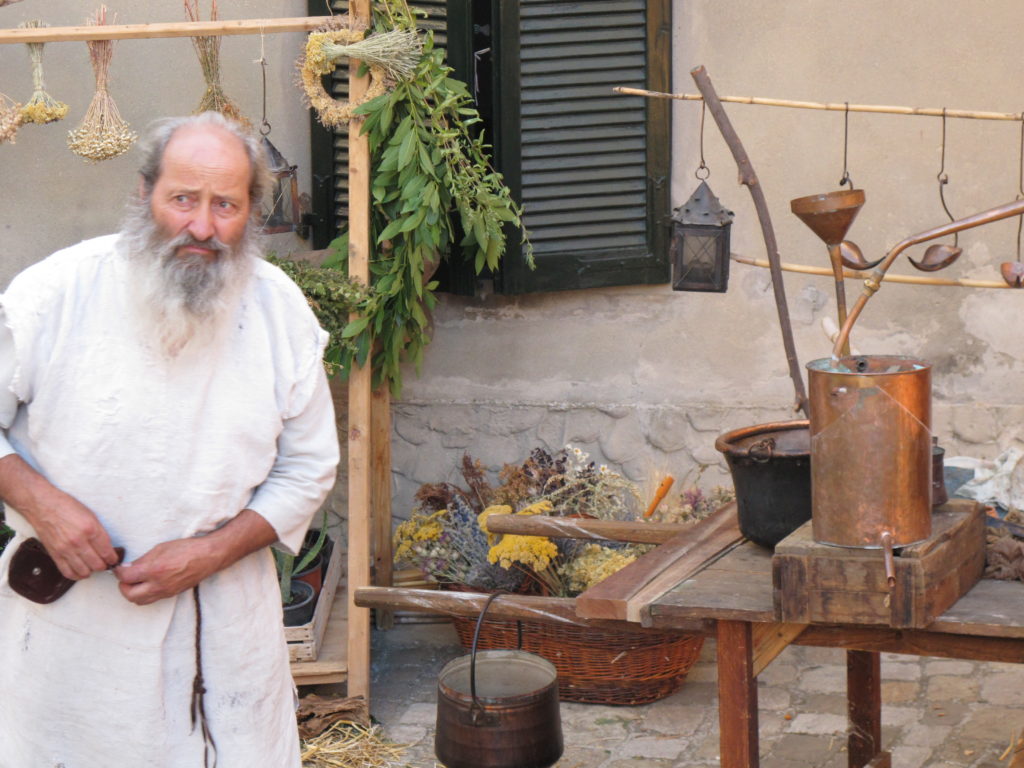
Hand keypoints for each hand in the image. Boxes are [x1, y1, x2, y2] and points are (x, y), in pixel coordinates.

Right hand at [0, 454, 117, 579]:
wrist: (43, 506)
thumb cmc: (67, 507)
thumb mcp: (91, 515)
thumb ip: (99, 532)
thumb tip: (107, 548)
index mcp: (91, 529)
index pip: (107, 552)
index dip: (113, 559)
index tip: (113, 560)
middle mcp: (78, 541)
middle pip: (97, 564)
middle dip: (104, 566)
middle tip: (105, 563)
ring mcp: (65, 550)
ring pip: (84, 571)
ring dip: (91, 571)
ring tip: (93, 567)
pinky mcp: (55, 555)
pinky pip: (67, 572)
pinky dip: (76, 575)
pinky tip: (81, 572)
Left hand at [115, 537, 218, 604]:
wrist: (208, 557)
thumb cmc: (186, 548)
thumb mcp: (161, 548)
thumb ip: (142, 559)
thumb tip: (128, 567)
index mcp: (154, 570)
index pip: (125, 577)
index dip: (118, 571)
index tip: (119, 567)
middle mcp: (159, 584)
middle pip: (129, 594)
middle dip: (123, 586)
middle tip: (125, 576)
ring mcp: (165, 591)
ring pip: (139, 601)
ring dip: (133, 592)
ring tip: (135, 581)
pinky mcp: (171, 594)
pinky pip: (151, 599)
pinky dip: (144, 594)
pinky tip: (147, 584)